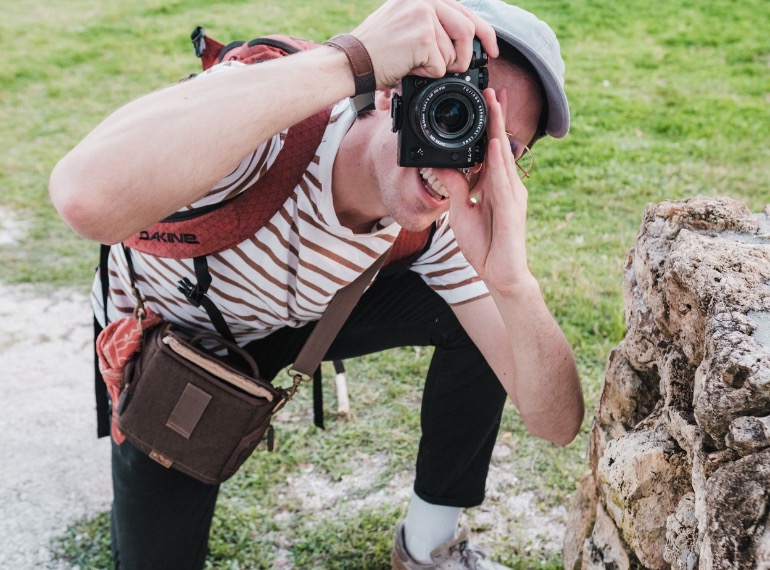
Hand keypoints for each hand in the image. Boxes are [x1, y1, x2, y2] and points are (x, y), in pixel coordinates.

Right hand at [350, 0, 497, 87]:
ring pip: (455, 51)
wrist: (352, 61)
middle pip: (467, 29)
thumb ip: (432, 23)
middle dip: (466, 56)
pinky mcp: (423, 37)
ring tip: (418, 66)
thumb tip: (461, 41)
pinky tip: (409, 69)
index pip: (465, 11)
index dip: (485, 33)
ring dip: (440, 67)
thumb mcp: (404, 23)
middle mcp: (426, 0)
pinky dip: (428, 75)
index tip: (492, 51)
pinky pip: (441, 65)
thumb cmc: (375, 50)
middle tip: (459, 70)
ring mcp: (424, 16)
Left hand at [444, 88, 534, 294]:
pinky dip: (497, 162)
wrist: (498, 274)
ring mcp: (512, 196)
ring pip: (503, 157)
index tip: (487, 102)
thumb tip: (441, 167)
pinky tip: (493, 145)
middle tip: (495, 89)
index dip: (489, 125)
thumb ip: (454, 188)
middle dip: (498, 117)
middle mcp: (507, 186)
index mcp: (495, 186)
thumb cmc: (484, 246)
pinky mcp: (511, 210)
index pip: (491, 150)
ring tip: (495, 106)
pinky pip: (502, 182)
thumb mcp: (460, 211)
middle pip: (500, 146)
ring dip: (498, 130)